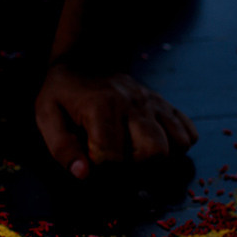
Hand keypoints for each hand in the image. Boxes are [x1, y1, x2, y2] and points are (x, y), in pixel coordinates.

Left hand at [34, 62, 197, 178]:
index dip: (103, 174)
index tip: (94, 170)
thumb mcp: (48, 115)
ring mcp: (154, 104)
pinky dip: (178, 149)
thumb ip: (62, 148)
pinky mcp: (166, 106)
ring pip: (177, 145)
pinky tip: (155, 149)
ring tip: (137, 160)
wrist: (87, 61)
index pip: (113, 157)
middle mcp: (133, 104)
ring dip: (160, 163)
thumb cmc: (65, 94)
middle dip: (137, 171)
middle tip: (119, 168)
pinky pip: (188, 134)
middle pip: (154, 153)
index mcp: (102, 108)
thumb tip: (83, 175)